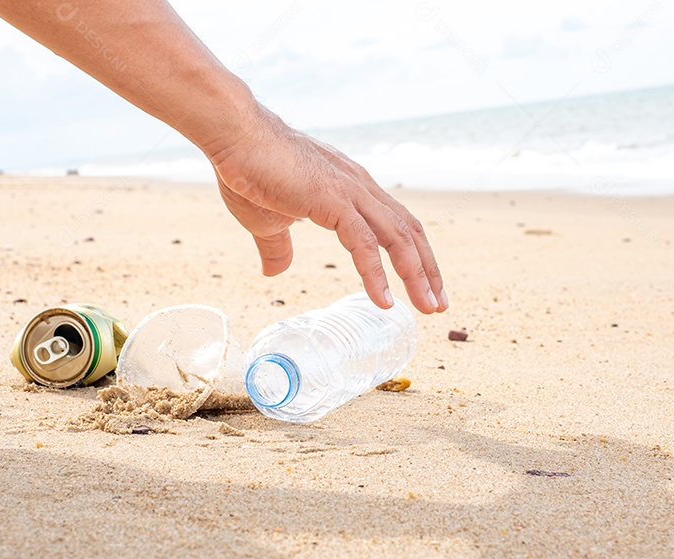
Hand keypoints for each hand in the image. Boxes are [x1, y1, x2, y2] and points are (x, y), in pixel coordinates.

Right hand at [210, 109, 447, 313]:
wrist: (234, 135)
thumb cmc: (247, 167)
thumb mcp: (267, 219)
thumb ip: (278, 246)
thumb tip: (275, 272)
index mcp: (350, 188)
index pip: (396, 224)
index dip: (414, 255)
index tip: (424, 286)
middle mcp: (359, 187)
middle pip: (408, 232)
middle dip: (427, 270)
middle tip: (439, 305)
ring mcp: (349, 192)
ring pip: (397, 238)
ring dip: (416, 275)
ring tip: (427, 308)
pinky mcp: (332, 200)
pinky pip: (363, 243)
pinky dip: (377, 274)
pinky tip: (384, 301)